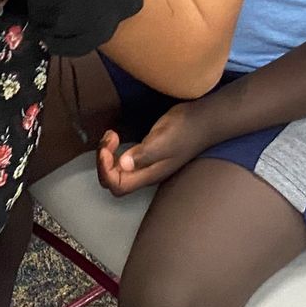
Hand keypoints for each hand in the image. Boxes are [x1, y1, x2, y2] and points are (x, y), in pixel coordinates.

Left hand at [95, 104, 212, 196]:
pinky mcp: (146, 154)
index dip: (106, 170)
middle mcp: (145, 174)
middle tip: (110, 138)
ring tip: (112, 136)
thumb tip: (124, 165)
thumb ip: (145, 154)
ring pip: (116, 170)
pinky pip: (122, 160)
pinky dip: (113, 150)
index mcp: (149, 174)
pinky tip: (116, 138)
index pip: (118, 186)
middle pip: (113, 181)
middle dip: (103, 162)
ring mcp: (146, 165)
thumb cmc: (185, 130)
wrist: (202, 120)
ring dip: (107, 155)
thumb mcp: (164, 140)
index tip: (109, 149)